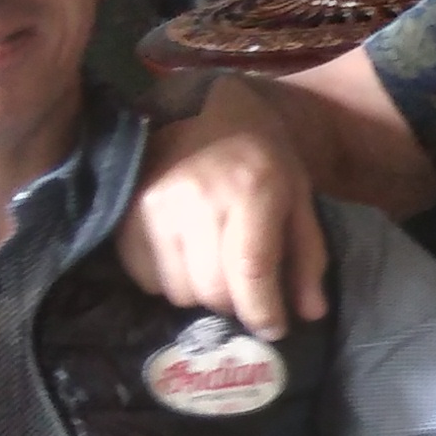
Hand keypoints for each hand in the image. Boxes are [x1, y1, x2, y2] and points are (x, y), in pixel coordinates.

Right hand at [119, 79, 329, 339]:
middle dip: (236, 305)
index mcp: (251, 191)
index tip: (274, 328)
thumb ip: (306, 256)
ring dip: (202, 295)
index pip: (252, 272)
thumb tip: (310, 315)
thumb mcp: (297, 197)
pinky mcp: (126, 212)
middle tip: (246, 294)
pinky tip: (185, 260)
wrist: (205, 107)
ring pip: (178, 291)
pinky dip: (169, 282)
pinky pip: (145, 278)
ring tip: (216, 272)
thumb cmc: (262, 156)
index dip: (264, 312)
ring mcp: (155, 206)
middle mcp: (199, 199)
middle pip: (213, 290)